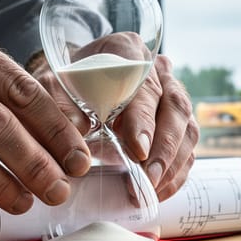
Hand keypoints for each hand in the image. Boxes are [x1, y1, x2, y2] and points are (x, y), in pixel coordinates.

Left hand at [28, 33, 198, 199]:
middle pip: (174, 105)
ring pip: (187, 126)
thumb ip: (62, 104)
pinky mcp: (177, 119)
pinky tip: (159, 190)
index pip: (143, 82)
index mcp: (127, 50)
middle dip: (163, 147)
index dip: (142, 117)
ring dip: (172, 162)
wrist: (76, 84)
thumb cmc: (66, 84)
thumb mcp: (53, 88)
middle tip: (148, 177)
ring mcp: (172, 92)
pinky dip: (177, 171)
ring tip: (152, 188)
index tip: (137, 149)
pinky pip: (188, 145)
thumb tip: (80, 129)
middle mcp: (157, 68)